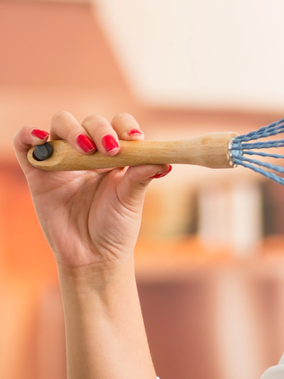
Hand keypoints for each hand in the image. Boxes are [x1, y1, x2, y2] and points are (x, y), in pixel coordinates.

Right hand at [13, 112, 169, 271]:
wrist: (92, 256)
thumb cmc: (115, 227)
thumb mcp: (131, 200)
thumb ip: (141, 176)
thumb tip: (165, 161)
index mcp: (115, 155)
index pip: (118, 125)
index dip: (125, 126)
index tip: (135, 139)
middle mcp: (88, 154)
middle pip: (90, 122)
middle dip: (101, 129)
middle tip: (111, 150)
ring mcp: (62, 161)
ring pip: (60, 124)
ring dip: (72, 130)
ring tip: (85, 150)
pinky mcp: (38, 174)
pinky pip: (23, 146)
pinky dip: (27, 135)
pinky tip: (40, 139)